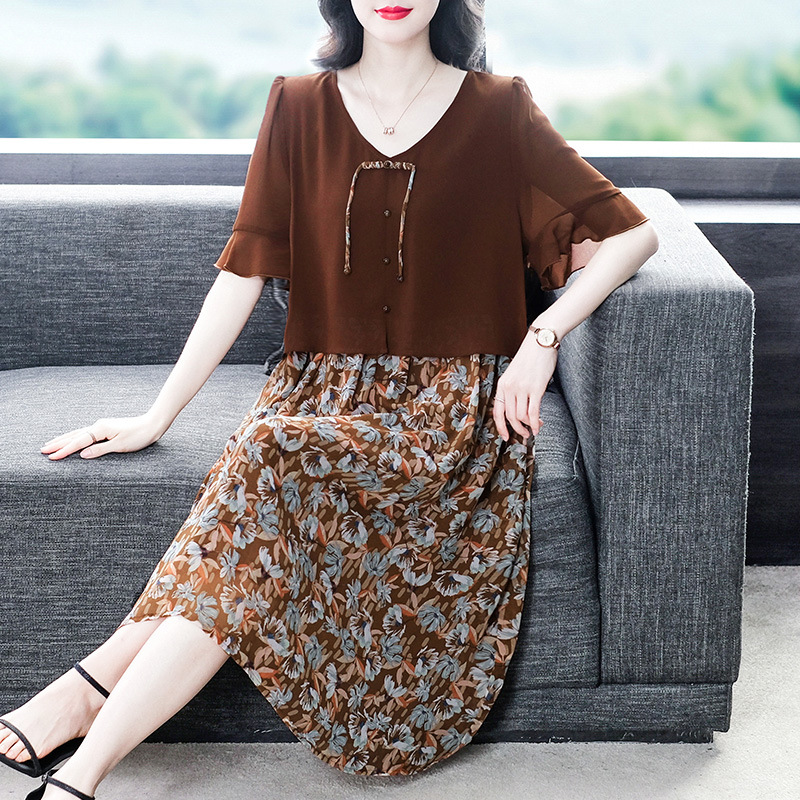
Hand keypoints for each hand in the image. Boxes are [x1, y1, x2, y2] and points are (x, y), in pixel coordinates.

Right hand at [41, 411, 168, 459]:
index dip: (64, 450)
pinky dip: (75, 437)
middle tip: (42, 450)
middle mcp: (99, 425)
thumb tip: (82, 455)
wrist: (153, 424)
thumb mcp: (121, 446)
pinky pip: (85, 433)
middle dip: (58, 443)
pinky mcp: (106, 428)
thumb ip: (100, 450)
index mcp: (101, 429)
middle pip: (74, 436)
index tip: (51, 457)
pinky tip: (71, 439)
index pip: (78, 442)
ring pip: (78, 433)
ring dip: (64, 439)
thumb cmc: (139, 436)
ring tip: (51, 444)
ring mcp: (102, 426)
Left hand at [493, 336, 557, 442]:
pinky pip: (533, 412)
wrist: (540, 342)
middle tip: (525, 434)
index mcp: (502, 385)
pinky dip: (536, 423)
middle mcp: (509, 388)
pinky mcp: (536, 388)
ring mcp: (522, 389)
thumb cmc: (530, 357)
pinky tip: (539, 426)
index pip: (497, 412)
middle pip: (511, 417)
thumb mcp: (514, 373)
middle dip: (518, 429)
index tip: (506, 436)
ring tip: (536, 427)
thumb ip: (513, 389)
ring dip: (529, 426)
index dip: (501, 427)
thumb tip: (518, 409)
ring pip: (522, 417)